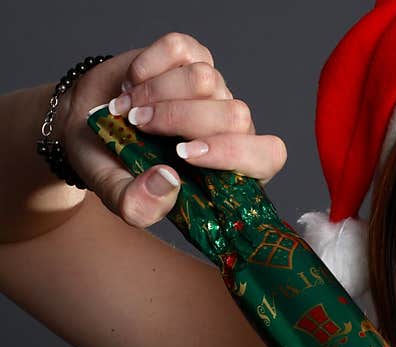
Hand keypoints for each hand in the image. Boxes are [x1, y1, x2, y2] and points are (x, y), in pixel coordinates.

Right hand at [59, 32, 286, 227]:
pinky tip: (133, 84)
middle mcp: (232, 130)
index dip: (233, 153)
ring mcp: (215, 91)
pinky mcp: (191, 58)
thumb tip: (167, 180)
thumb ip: (140, 206)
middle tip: (138, 125)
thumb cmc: (115, 165)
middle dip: (179, 119)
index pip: (268, 156)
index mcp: (232, 171)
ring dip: (158, 92)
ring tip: (130, 109)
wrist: (85, 125)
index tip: (184, 154)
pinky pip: (180, 49)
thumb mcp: (119, 197)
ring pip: (206, 79)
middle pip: (235, 114)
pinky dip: (148, 64)